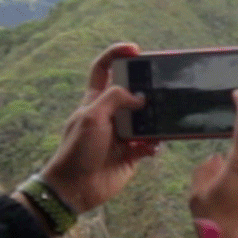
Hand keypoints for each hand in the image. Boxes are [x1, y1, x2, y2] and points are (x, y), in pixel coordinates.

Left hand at [34, 42, 156, 213]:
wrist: (76, 188)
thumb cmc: (77, 150)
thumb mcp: (92, 117)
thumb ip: (115, 99)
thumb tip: (139, 97)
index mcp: (95, 100)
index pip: (103, 68)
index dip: (116, 54)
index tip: (135, 50)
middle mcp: (110, 114)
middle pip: (132, 92)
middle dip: (146, 88)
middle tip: (160, 87)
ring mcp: (122, 133)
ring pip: (146, 118)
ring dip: (154, 118)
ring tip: (161, 118)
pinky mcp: (132, 153)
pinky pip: (150, 143)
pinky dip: (154, 144)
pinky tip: (152, 147)